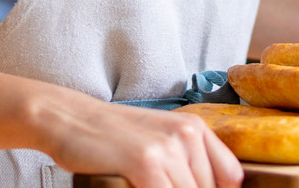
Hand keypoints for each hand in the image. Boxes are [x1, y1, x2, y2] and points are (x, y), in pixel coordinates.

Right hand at [39, 99, 242, 187]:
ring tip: (144, 186)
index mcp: (195, 128)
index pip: (231, 177)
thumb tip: (205, 187)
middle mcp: (186, 134)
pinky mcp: (144, 161)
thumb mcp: (159, 139)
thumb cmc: (111, 135)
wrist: (68, 118)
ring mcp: (166, 147)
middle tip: (156, 186)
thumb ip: (186, 162)